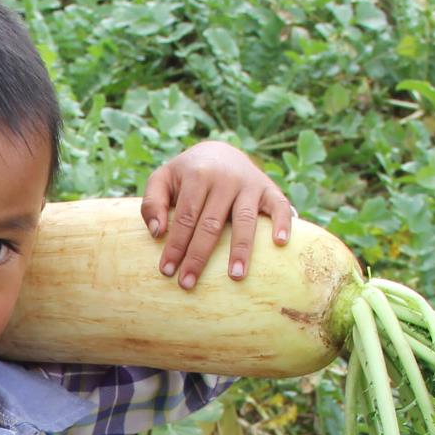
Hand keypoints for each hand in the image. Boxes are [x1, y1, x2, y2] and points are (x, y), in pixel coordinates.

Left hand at [139, 141, 294, 289]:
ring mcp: (250, 183)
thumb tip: (156, 233)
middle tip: (188, 284)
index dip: (175, 245)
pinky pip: (279, 205)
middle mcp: (226, 178)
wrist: (221, 151)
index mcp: (198, 175)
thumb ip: (152, 202)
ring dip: (241, 249)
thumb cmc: (187, 174)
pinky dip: (282, 223)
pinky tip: (279, 244)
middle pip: (211, 223)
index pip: (185, 217)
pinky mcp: (269, 188)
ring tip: (235, 276)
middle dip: (198, 256)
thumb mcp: (163, 179)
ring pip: (245, 220)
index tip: (167, 271)